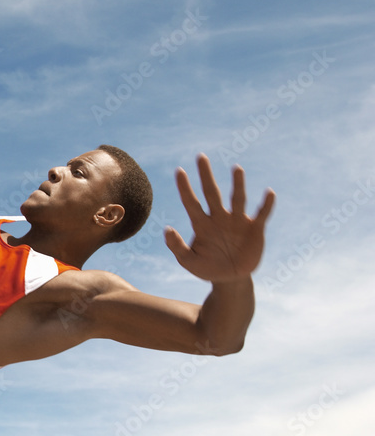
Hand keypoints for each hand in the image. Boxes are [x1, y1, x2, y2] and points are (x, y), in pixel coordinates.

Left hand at [164, 154, 275, 282]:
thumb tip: (166, 229)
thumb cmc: (207, 268)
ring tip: (236, 168)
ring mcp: (237, 222)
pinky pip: (262, 214)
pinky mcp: (255, 229)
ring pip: (237, 199)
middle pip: (211, 192)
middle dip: (205, 175)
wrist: (229, 279)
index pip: (191, 202)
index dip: (184, 187)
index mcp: (201, 224)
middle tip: (200, 156)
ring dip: (237, 184)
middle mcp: (219, 218)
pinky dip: (266, 204)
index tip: (179, 171)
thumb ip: (176, 246)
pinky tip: (269, 193)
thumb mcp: (188, 260)